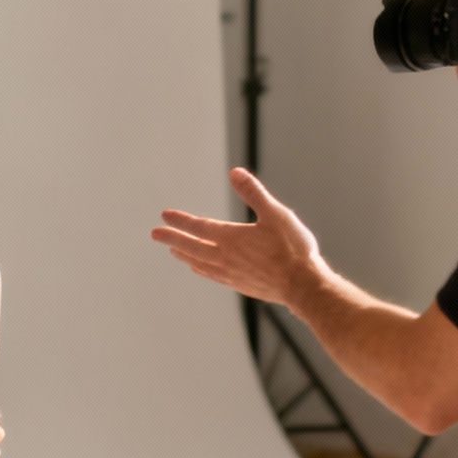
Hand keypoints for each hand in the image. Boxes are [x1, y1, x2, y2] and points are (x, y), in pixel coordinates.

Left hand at [153, 167, 324, 308]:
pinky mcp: (240, 285)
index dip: (181, 220)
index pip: (199, 226)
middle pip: (192, 246)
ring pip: (200, 262)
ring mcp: (231, 273)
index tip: (164, 215)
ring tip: (173, 250)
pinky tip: (198, 268)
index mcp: (232, 238)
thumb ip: (253, 193)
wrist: (303, 285)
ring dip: (185, 254)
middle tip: (154, 235)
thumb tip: (235, 172)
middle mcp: (226, 257)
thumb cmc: (292, 248)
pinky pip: (212, 275)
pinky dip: (200, 269)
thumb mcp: (276, 214)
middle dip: (172, 238)